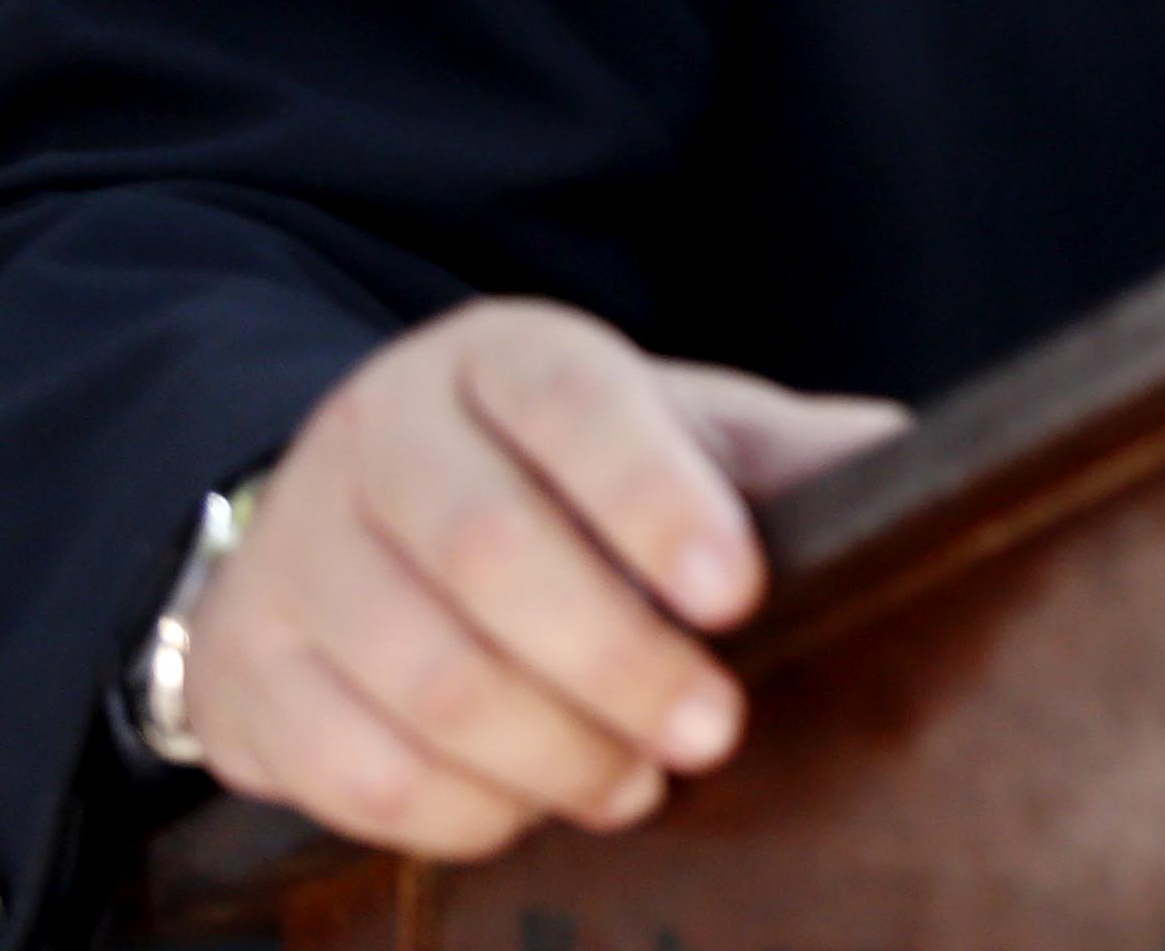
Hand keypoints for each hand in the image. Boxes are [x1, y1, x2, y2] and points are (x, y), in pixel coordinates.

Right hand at [169, 300, 905, 860]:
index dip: (656, 500)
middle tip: (714, 727)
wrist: (344, 519)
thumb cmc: (556, 479)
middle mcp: (378, 437)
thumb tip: (919, 463)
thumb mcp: (668, 432)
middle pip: (491, 554)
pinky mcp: (245, 677)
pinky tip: (533, 806)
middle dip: (617, 659)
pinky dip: (459, 807)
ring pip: (421, 675)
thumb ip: (784, 450)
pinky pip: (349, 768)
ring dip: (550, 750)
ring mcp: (295, 557)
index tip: (738, 589)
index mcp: (499, 358)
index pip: (575, 405)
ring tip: (639, 780)